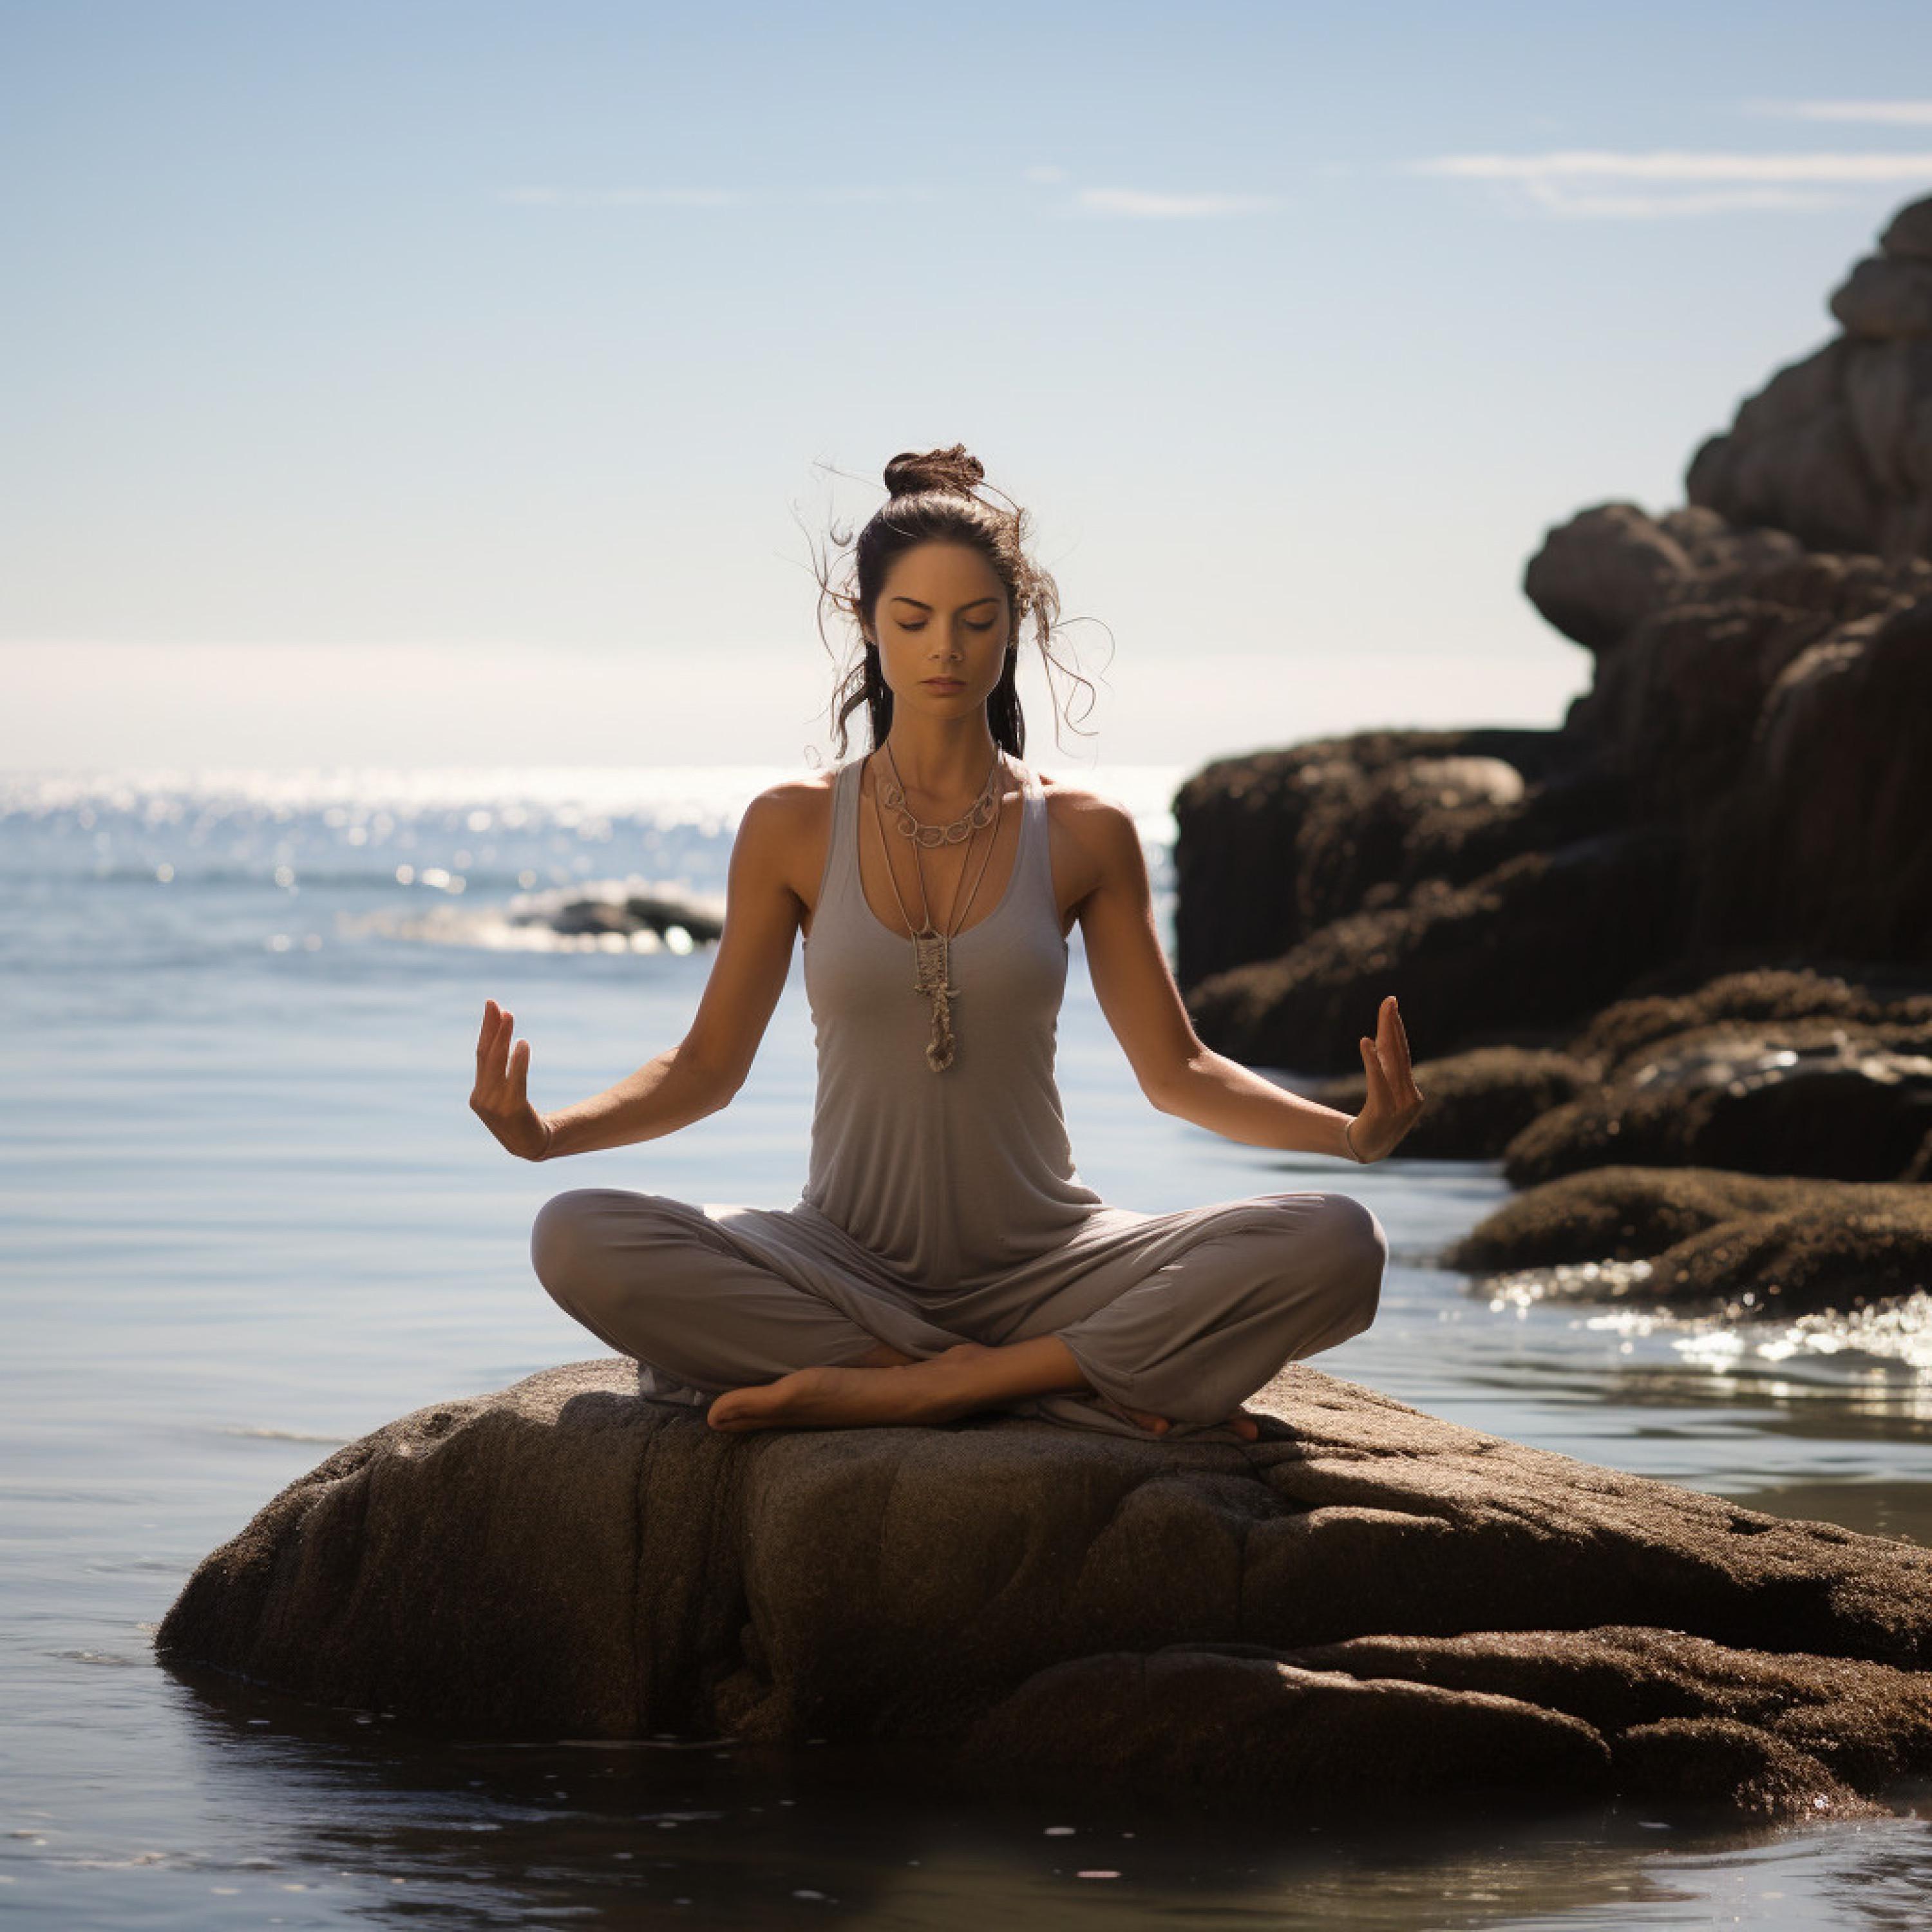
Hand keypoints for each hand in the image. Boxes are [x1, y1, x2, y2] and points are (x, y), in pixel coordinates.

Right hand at [470, 998, 552, 1160]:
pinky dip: (518, 1061)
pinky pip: (514, 1080)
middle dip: (491, 1028)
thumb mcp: (506, 1093)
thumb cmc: (520, 1118)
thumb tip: (502, 1038)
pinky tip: (522, 1043)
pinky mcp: (511, 1109)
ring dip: (503, 1038)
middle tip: (496, 1004)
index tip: (492, 1004)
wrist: (531, 1146)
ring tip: (509, 1016)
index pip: (482, 1053)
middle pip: (486, 1055)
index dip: (487, 1029)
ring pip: (497, 1064)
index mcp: (479, 1092)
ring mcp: (494, 1104)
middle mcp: (481, 1096)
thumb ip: (501, 1072)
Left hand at [1349, 995, 1425, 1161]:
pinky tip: (1366, 1041)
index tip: (1391, 1002)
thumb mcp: (1379, 1090)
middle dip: (1393, 1025)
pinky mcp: (1384, 1113)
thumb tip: (1379, 1039)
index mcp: (1409, 1088)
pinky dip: (1372, 1061)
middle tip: (1389, 1000)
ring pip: (1392, 1063)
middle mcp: (1410, 1094)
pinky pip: (1378, 1081)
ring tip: (1384, 1013)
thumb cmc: (1372, 1120)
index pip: (1402, 1052)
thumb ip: (1381, 1067)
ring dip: (1387, 1036)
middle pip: (1399, 1053)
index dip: (1396, 1027)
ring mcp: (1400, 1105)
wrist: (1366, 1151)